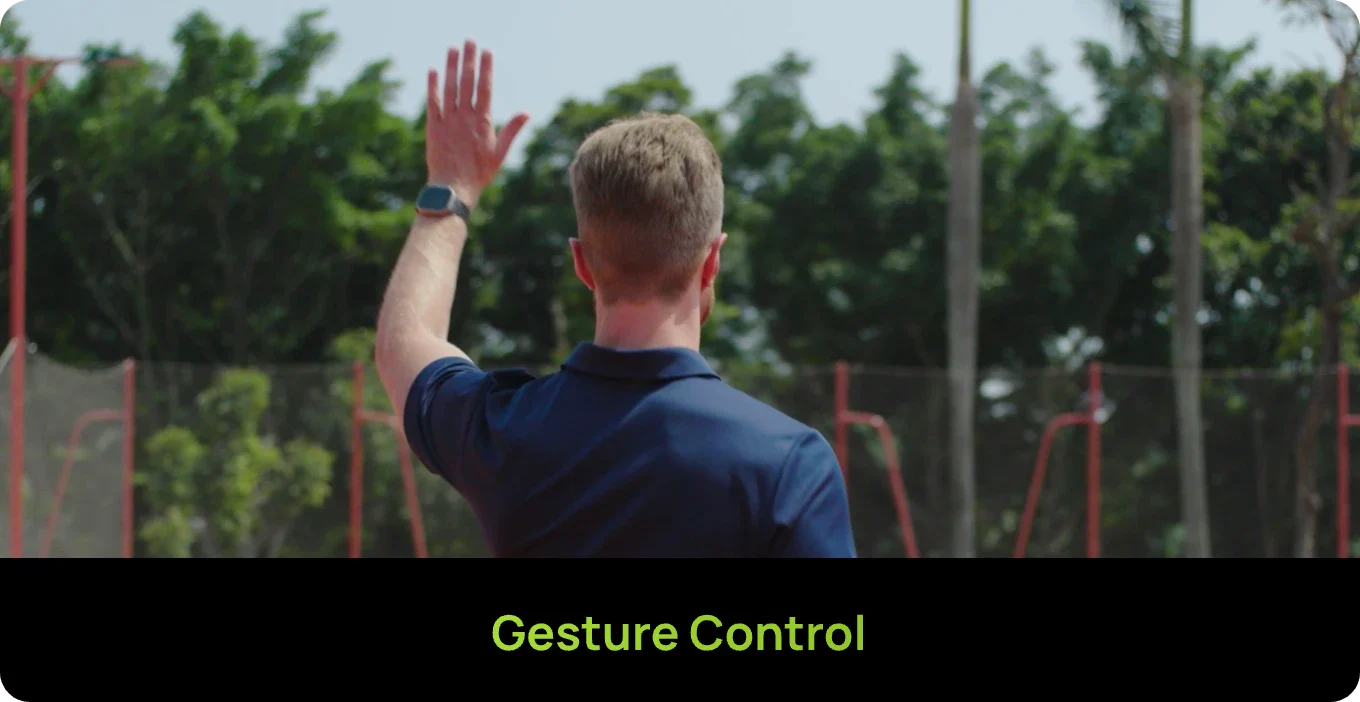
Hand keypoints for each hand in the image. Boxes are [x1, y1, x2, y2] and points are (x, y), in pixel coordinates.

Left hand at [426, 39, 528, 208]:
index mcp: (482, 122)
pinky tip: (433, 70)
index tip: (487, 52)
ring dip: (451, 66)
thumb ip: (511, 130)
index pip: (485, 88)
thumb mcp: (500, 153)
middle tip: (470, 40)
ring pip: (449, 87)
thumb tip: (527, 112)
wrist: (453, 189)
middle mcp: (464, 117)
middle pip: (467, 82)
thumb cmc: (479, 174)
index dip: (486, 68)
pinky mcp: (433, 127)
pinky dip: (432, 85)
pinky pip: (432, 102)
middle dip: (469, 60)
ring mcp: (448, 121)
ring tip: (453, 48)